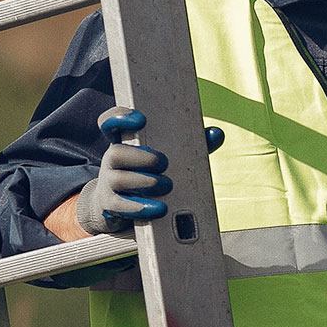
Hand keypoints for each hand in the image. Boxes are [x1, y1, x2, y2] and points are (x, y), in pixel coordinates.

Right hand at [73, 107, 223, 233]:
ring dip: (146, 182)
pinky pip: (121, 206)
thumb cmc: (152, 172)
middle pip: (117, 153)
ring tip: (167, 186)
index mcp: (125, 142)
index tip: (141, 119)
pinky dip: (141, 207)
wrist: (127, 205)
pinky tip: (160, 208)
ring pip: (119, 179)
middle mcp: (112, 159)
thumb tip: (217, 134)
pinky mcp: (111, 204)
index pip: (110, 123)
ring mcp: (108, 182)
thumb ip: (193, 145)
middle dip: (142, 158)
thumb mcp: (171, 157)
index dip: (120, 118)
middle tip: (164, 163)